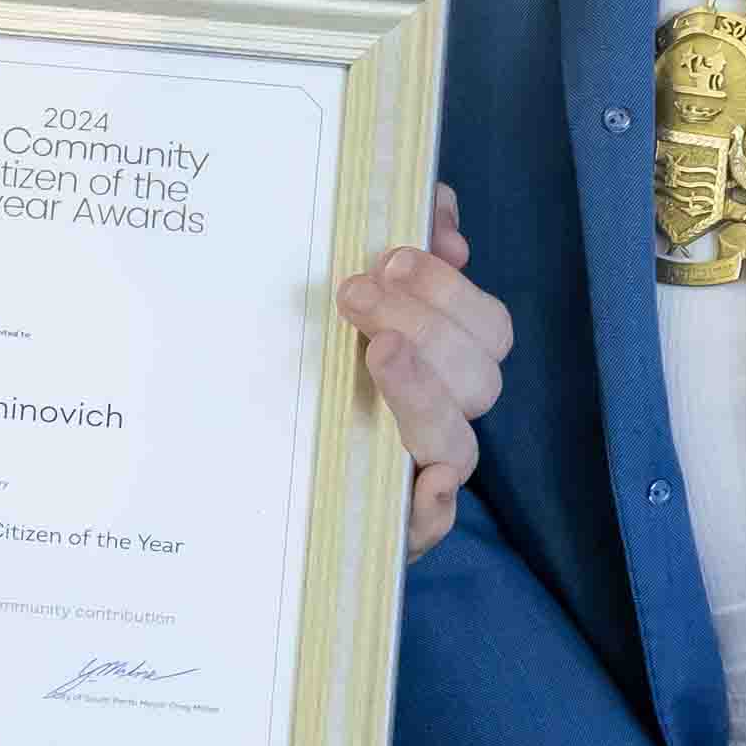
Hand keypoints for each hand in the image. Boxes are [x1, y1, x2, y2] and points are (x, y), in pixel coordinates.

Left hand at [342, 184, 511, 557]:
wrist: (257, 467)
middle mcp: (446, 418)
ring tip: (377, 353)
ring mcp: (421, 474)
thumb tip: (441, 219)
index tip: (390, 257)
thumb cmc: (316, 373)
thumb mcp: (349, 303)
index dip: (449, 291)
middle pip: (479, 378)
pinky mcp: (395, 527)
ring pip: (459, 446)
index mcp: (448, 364)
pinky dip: (434, 508)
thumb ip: (400, 255)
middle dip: (426, 326)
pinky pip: (431, 527)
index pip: (488, 327)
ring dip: (425, 394)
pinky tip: (424, 483)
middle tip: (355, 294)